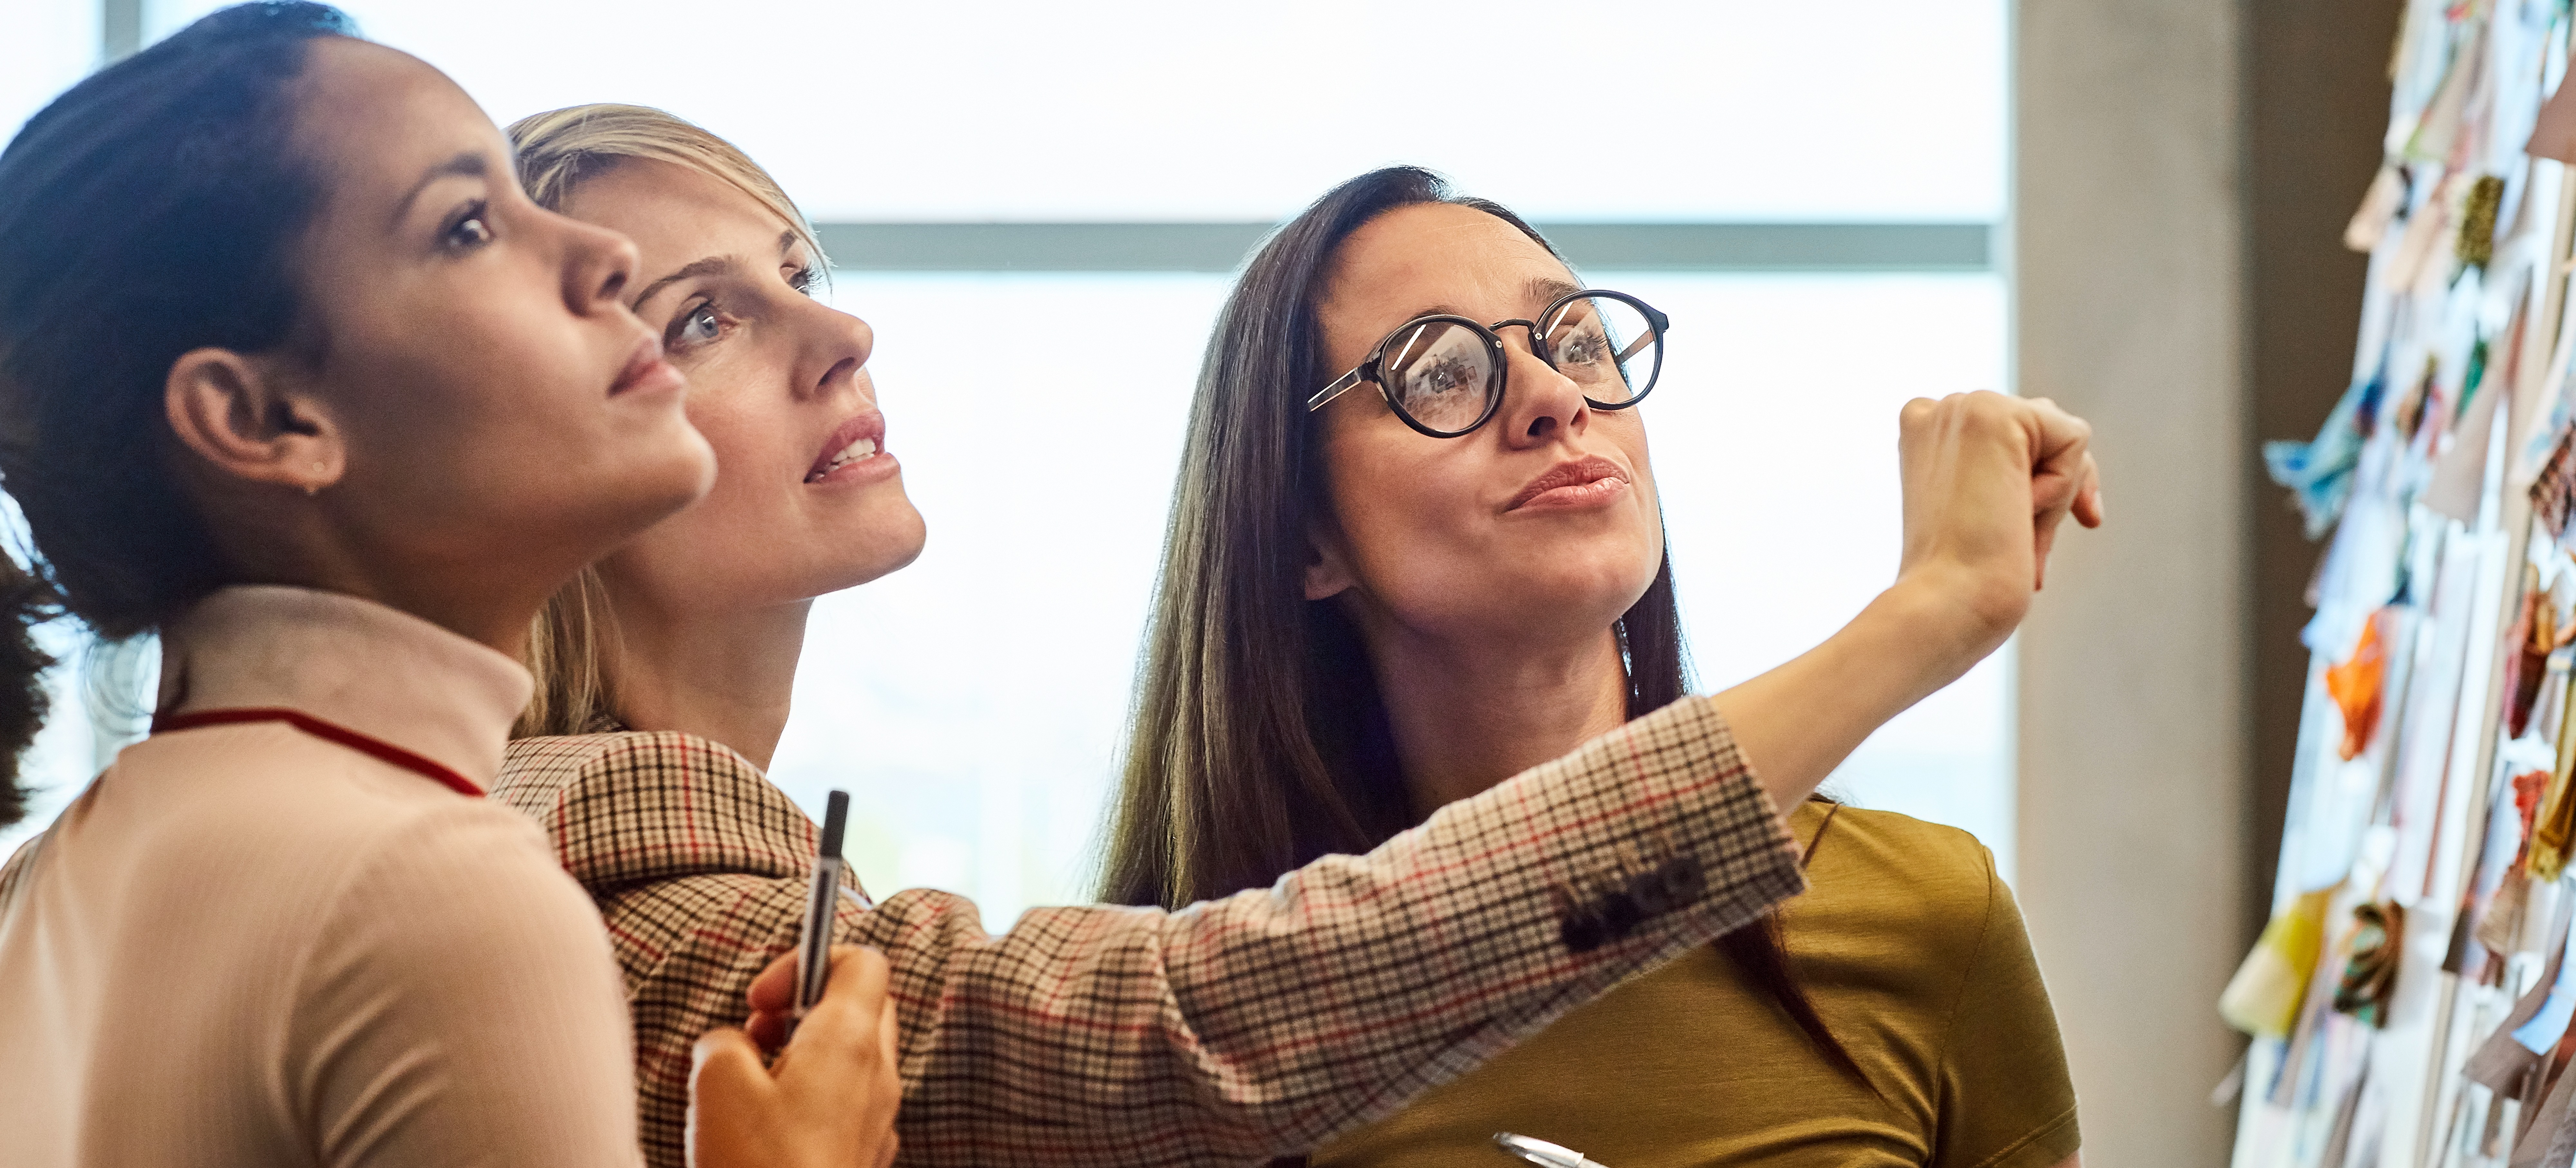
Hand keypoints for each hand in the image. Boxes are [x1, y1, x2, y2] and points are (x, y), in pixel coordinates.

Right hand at [689, 945, 900, 1167]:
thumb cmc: (759, 1165)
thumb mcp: (716, 1083)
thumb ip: (722, 1041)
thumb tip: (730, 1043)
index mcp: (851, 1039)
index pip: (862, 960)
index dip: (807, 961)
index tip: (762, 998)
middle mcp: (879, 1073)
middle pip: (860, 1005)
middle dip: (805, 1007)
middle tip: (757, 1035)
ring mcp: (879, 1117)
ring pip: (854, 1057)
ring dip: (804, 1055)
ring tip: (755, 1085)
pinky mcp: (867, 1153)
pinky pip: (849, 1103)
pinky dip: (813, 1098)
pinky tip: (771, 1128)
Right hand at [1712, 392, 2099, 814]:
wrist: (1939, 612)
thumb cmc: (1946, 600)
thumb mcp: (1966, 532)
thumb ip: (1985, 495)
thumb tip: (2011, 508)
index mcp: (1921, 432)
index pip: (2012, 436)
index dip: (2035, 486)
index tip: (2017, 537)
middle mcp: (1939, 408)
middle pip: (2045, 433)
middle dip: (2049, 494)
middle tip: (2014, 553)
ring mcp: (1967, 406)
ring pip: (2061, 436)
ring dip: (2053, 499)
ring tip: (2010, 542)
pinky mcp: (1999, 416)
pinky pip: (2074, 438)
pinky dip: (2065, 489)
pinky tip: (2021, 522)